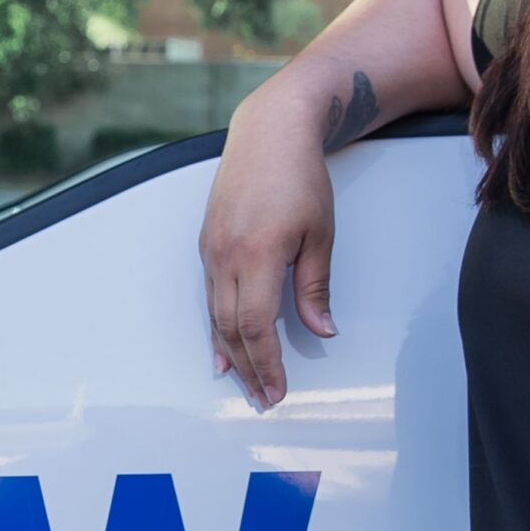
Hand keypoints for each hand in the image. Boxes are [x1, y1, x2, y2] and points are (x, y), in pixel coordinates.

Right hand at [200, 91, 337, 405]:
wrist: (270, 132)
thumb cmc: (300, 177)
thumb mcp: (320, 234)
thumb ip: (315, 286)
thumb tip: (322, 330)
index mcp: (256, 255)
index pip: (256, 326)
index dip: (266, 364)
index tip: (278, 390)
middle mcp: (225, 255)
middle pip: (232, 329)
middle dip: (248, 369)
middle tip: (263, 398)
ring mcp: (211, 249)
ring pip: (215, 315)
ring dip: (230, 353)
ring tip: (242, 383)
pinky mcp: (207, 242)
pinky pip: (209, 296)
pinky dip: (216, 326)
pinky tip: (221, 346)